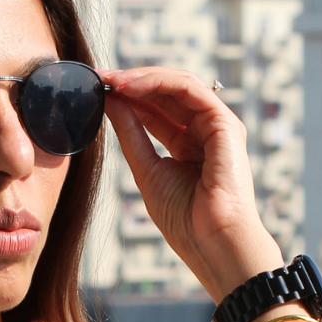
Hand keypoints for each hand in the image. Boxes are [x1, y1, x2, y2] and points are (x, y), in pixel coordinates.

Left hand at [101, 67, 282, 303]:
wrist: (212, 243)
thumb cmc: (185, 220)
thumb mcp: (147, 171)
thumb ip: (131, 134)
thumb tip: (111, 103)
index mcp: (187, 144)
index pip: (156, 110)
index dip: (127, 98)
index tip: (96, 91)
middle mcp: (204, 130)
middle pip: (166, 93)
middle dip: (131, 83)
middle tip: (99, 78)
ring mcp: (217, 125)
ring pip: (178, 84)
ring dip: (142, 78)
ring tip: (111, 81)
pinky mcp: (224, 122)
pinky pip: (189, 89)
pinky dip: (159, 83)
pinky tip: (131, 87)